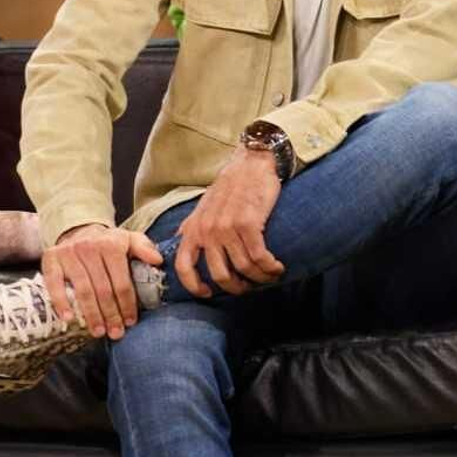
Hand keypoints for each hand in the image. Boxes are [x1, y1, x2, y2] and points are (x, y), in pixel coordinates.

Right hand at [41, 224, 162, 339]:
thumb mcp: (129, 240)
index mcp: (111, 244)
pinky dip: (61, 302)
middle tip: (115, 333)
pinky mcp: (50, 259)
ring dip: (91, 314)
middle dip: (111, 315)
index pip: (121, 282)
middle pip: (103, 289)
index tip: (130, 321)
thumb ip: (144, 248)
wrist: (78, 231)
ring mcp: (68, 253)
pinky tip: (69, 318)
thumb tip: (157, 260)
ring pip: (83, 291)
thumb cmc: (107, 243)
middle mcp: (89, 247)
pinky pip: (54, 284)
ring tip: (98, 332)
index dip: (127, 304)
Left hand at [174, 148, 284, 297]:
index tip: (208, 294)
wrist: (252, 162)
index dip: (194, 286)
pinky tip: (277, 267)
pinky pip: (260, 258)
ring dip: (260, 277)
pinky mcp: (248, 224)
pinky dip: (270, 268)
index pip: (183, 266)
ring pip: (244, 268)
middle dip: (237, 287)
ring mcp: (227, 228)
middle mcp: (207, 230)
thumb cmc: (230, 185)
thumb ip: (192, 226)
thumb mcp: (203, 206)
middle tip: (248, 286)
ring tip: (269, 276)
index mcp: (194, 228)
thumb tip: (180, 242)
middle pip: (220, 275)